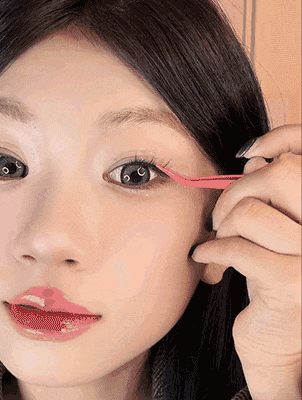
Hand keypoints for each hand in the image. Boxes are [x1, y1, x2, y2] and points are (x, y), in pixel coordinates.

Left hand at [192, 124, 301, 398]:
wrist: (281, 343)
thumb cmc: (275, 280)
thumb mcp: (277, 234)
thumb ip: (273, 196)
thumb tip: (257, 156)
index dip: (282, 137)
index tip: (247, 151)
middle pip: (281, 173)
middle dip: (237, 190)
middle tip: (221, 215)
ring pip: (251, 211)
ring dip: (223, 225)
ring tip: (218, 240)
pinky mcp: (293, 284)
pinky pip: (237, 248)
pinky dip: (211, 250)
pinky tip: (205, 257)